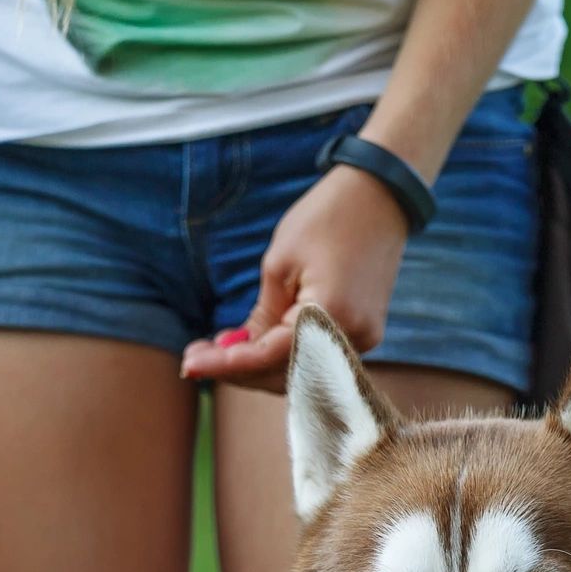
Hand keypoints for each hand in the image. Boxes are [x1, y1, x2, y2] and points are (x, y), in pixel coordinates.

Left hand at [181, 164, 409, 392]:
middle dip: (238, 371)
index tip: (189, 365)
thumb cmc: (327, 218)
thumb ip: (261, 317)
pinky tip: (252, 346)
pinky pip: (316, 357)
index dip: (226, 365)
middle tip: (194, 361)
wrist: (381, 196)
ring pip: (300, 372)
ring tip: (217, 351)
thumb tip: (238, 354)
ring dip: (258, 368)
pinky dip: (283, 357)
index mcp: (330, 314)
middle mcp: (352, 337)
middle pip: (285, 375)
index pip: (269, 357)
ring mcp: (363, 340)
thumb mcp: (279, 264)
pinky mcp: (363, 333)